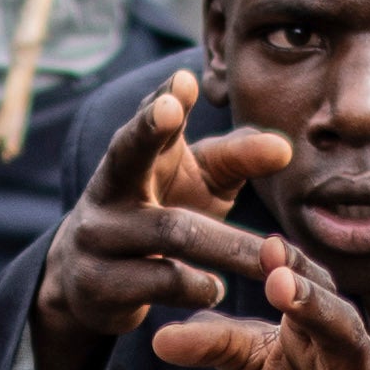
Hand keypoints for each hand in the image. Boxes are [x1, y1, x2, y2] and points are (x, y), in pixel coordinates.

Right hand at [34, 72, 291, 369]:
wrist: (84, 282)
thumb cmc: (157, 217)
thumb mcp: (198, 184)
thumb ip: (237, 161)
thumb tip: (285, 148)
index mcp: (137, 155)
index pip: (149, 117)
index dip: (165, 98)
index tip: (185, 79)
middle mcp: (109, 187)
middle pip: (127, 153)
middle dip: (147, 128)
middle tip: (169, 108)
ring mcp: (99, 235)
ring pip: (170, 232)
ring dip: (229, 247)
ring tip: (270, 260)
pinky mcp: (100, 284)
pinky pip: (161, 282)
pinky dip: (198, 286)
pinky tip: (215, 290)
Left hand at [163, 249, 369, 369]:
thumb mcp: (272, 363)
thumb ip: (220, 344)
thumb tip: (159, 338)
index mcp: (336, 332)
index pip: (323, 288)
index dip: (299, 267)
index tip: (270, 247)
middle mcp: (368, 365)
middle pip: (345, 329)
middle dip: (312, 305)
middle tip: (274, 284)